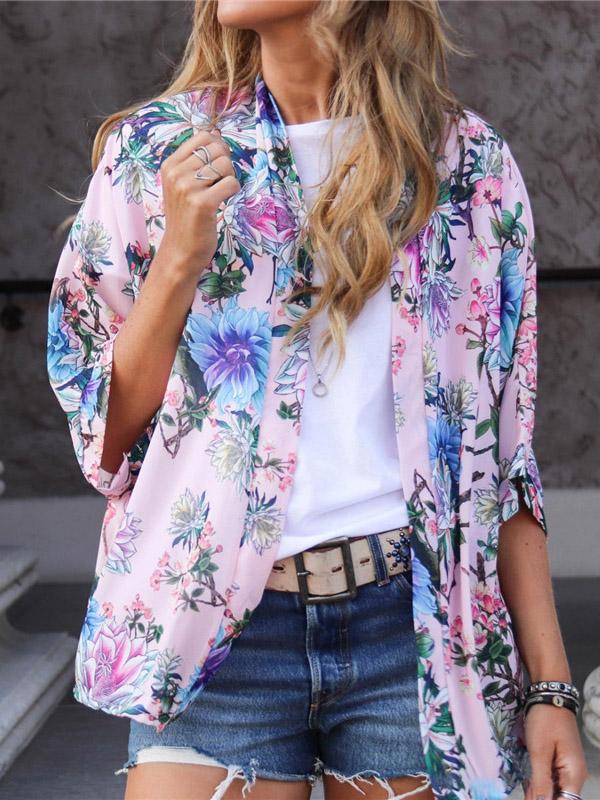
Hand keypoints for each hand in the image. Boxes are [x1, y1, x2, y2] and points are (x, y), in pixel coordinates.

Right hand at [157, 126, 240, 282]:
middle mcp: (175, 173)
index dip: (218, 147)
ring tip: (219, 194)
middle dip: (226, 164)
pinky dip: (233, 192)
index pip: (203, 136)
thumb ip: (195, 160)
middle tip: (220, 182)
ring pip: (225, 165)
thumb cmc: (186, 217)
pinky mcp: (202, 203)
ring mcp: (187, 188)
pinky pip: (231, 184)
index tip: (216, 166)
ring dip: (230, 178)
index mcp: (170, 165)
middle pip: (217, 149)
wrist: (180, 250)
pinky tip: (222, 202)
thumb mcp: (181, 184)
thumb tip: (216, 132)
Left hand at [523, 705, 588, 799]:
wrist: (550, 697)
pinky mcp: (559, 761)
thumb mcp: (539, 752)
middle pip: (560, 797)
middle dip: (541, 798)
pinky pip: (551, 779)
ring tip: (525, 786)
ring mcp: (567, 768)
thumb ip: (540, 781)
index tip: (531, 799)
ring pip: (554, 790)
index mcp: (574, 775)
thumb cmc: (545, 721)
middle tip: (525, 789)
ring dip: (539, 791)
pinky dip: (539, 782)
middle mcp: (574, 775)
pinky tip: (527, 782)